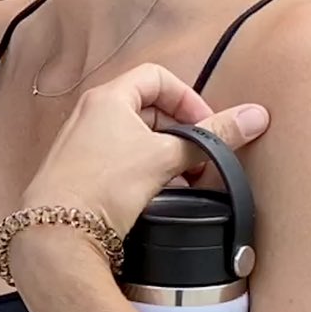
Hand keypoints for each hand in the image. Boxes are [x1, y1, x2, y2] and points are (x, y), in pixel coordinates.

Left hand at [19, 62, 268, 235]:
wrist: (55, 233)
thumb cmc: (103, 186)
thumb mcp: (165, 157)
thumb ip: (212, 137)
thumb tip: (255, 116)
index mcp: (107, 98)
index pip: (157, 78)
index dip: (188, 98)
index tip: (204, 127)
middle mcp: (88, 115)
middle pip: (147, 108)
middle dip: (178, 131)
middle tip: (197, 157)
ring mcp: (79, 145)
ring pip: (133, 139)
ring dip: (162, 155)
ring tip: (180, 181)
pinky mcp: (77, 174)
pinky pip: (118, 162)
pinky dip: (142, 172)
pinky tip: (155, 197)